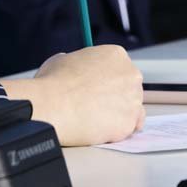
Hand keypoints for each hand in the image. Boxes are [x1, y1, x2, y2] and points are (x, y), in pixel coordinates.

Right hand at [1, 45, 144, 146]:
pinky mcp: (129, 123)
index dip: (108, 80)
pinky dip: (117, 131)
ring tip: (96, 119)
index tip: (99, 89)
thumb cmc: (54, 82)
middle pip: (130, 88)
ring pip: (132, 109)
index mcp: (116, 55)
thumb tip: (72, 66)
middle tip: (97, 105)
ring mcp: (133, 99)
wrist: (53, 106)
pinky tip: (100, 129)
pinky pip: (128, 128)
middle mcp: (130, 74)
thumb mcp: (62, 59)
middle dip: (116, 97)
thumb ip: (76, 61)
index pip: (120, 68)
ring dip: (118, 114)